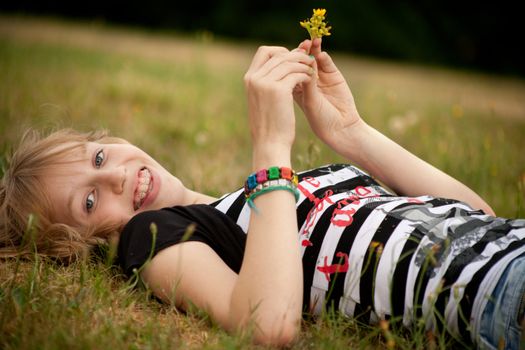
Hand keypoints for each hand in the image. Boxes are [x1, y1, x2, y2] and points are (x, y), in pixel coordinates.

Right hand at [244, 46, 314, 165]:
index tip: (293, 60)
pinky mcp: (278, 90)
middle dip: (296, 56)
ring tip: (312, 72)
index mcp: (249, 79)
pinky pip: (296, 73)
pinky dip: (306, 74)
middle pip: (278, 54)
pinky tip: (311, 80)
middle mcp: (255, 78)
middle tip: (309, 62)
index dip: (281, 51)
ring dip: (304, 64)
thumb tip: (280, 68)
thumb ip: (266, 83)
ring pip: (289, 62)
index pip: (264, 51)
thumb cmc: (269, 125)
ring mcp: (265, 83)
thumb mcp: (262, 100)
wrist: (269, 144)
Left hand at [293, 39, 362, 151]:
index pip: (288, 69)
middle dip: (300, 52)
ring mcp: (319, 76)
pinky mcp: (333, 74)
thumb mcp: (309, 101)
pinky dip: (323, 56)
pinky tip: (321, 54)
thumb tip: (303, 64)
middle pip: (300, 61)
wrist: (340, 126)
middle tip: (300, 46)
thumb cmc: (320, 118)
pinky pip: (326, 62)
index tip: (286, 56)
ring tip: (311, 42)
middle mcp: (305, 80)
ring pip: (314, 58)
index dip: (288, 60)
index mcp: (294, 87)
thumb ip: (307, 83)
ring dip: (312, 49)